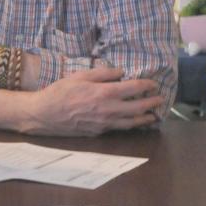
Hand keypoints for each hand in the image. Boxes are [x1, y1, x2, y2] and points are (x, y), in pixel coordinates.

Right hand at [30, 68, 163, 136]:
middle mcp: (108, 110)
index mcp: (104, 93)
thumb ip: (103, 73)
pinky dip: (130, 125)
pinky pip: (119, 128)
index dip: (146, 85)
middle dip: (151, 103)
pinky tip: (134, 122)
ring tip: (154, 115)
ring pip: (131, 122)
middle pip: (138, 107)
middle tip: (160, 99)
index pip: (134, 88)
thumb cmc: (60, 92)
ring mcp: (104, 124)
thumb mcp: (80, 75)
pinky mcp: (98, 132)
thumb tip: (121, 72)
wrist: (45, 114)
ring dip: (145, 118)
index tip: (153, 83)